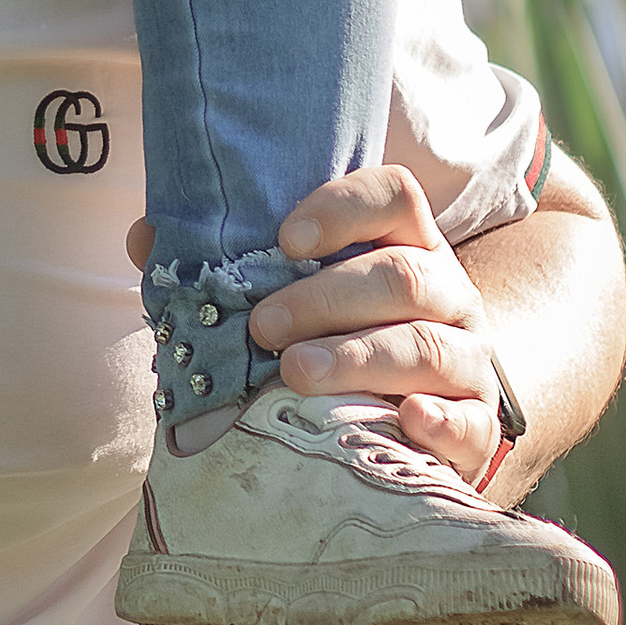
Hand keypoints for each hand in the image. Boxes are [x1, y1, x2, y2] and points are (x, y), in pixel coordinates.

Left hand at [253, 166, 503, 487]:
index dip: (344, 207)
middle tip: (262, 326)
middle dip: (325, 298)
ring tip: (295, 372)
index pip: (395, 195)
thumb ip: (230, 269)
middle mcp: (448, 294)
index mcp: (407, 246)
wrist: (406, 429)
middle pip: (402, 274)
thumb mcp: (295, 301)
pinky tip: (406, 418)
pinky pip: (471, 421)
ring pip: (426, 344)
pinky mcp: (480, 425)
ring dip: (357, 356)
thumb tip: (145, 236)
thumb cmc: (335, 347)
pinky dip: (438, 419)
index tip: (285, 239)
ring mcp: (469, 359)